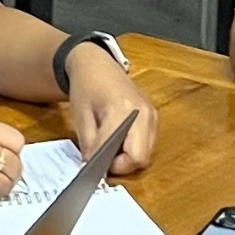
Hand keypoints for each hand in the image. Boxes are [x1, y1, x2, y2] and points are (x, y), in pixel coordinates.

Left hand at [64, 42, 157, 174]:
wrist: (97, 65)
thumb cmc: (86, 87)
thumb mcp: (81, 117)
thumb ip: (89, 145)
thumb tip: (92, 168)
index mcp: (122, 109)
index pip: (119, 151)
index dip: (106, 165)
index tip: (93, 169)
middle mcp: (143, 113)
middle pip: (139, 157)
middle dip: (120, 165)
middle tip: (102, 160)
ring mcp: (152, 115)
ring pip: (146, 154)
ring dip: (127, 158)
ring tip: (109, 149)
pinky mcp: (154, 117)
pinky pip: (148, 145)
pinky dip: (133, 149)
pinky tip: (119, 142)